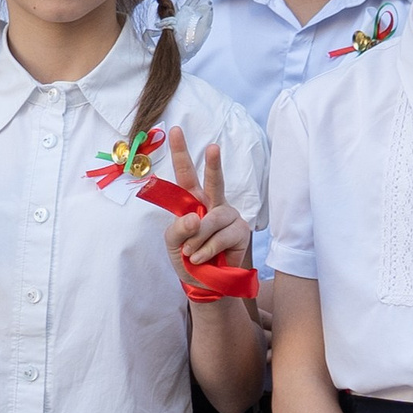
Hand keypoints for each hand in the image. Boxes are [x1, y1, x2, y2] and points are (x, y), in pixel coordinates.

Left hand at [159, 128, 252, 286]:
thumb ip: (177, 228)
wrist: (205, 284)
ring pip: (212, 219)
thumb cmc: (188, 259)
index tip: (173, 129)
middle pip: (213, 180)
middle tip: (213, 147)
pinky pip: (222, 236)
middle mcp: (212, 204)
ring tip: (190, 254)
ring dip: (198, 239)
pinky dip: (208, 249)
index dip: (180, 152)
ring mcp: (228, 216)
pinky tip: (202, 259)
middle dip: (214, 164)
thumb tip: (195, 217)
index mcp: (192, 202)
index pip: (185, 175)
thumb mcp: (172, 243)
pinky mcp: (240, 231)